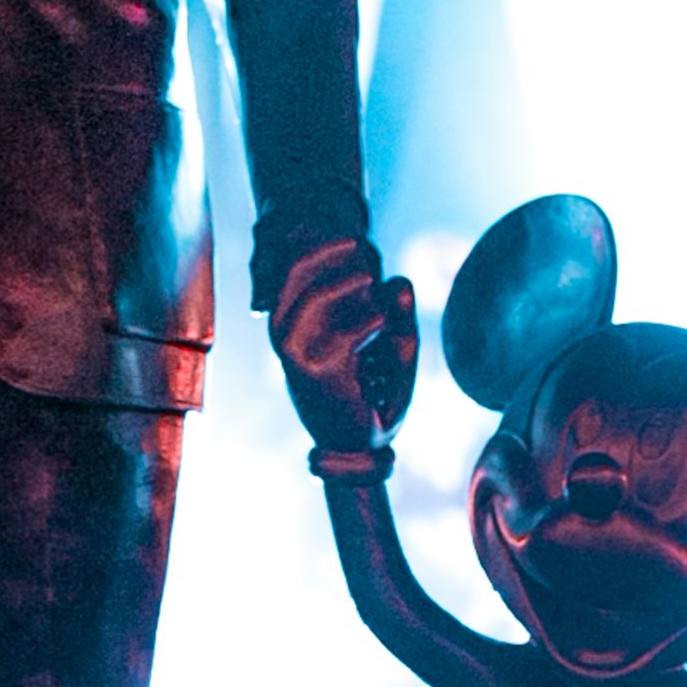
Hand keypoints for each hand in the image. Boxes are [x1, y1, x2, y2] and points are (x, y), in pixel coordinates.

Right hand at [270, 236, 418, 452]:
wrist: (363, 446)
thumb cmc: (374, 394)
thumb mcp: (392, 345)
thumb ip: (397, 313)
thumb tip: (400, 281)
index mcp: (294, 324)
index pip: (292, 270)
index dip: (323, 248)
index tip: (357, 240)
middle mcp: (287, 336)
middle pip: (298, 274)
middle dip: (336, 257)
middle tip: (366, 253)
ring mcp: (298, 355)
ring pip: (320, 299)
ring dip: (352, 286)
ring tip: (375, 286)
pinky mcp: (318, 374)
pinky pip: (346, 334)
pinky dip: (370, 324)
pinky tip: (382, 326)